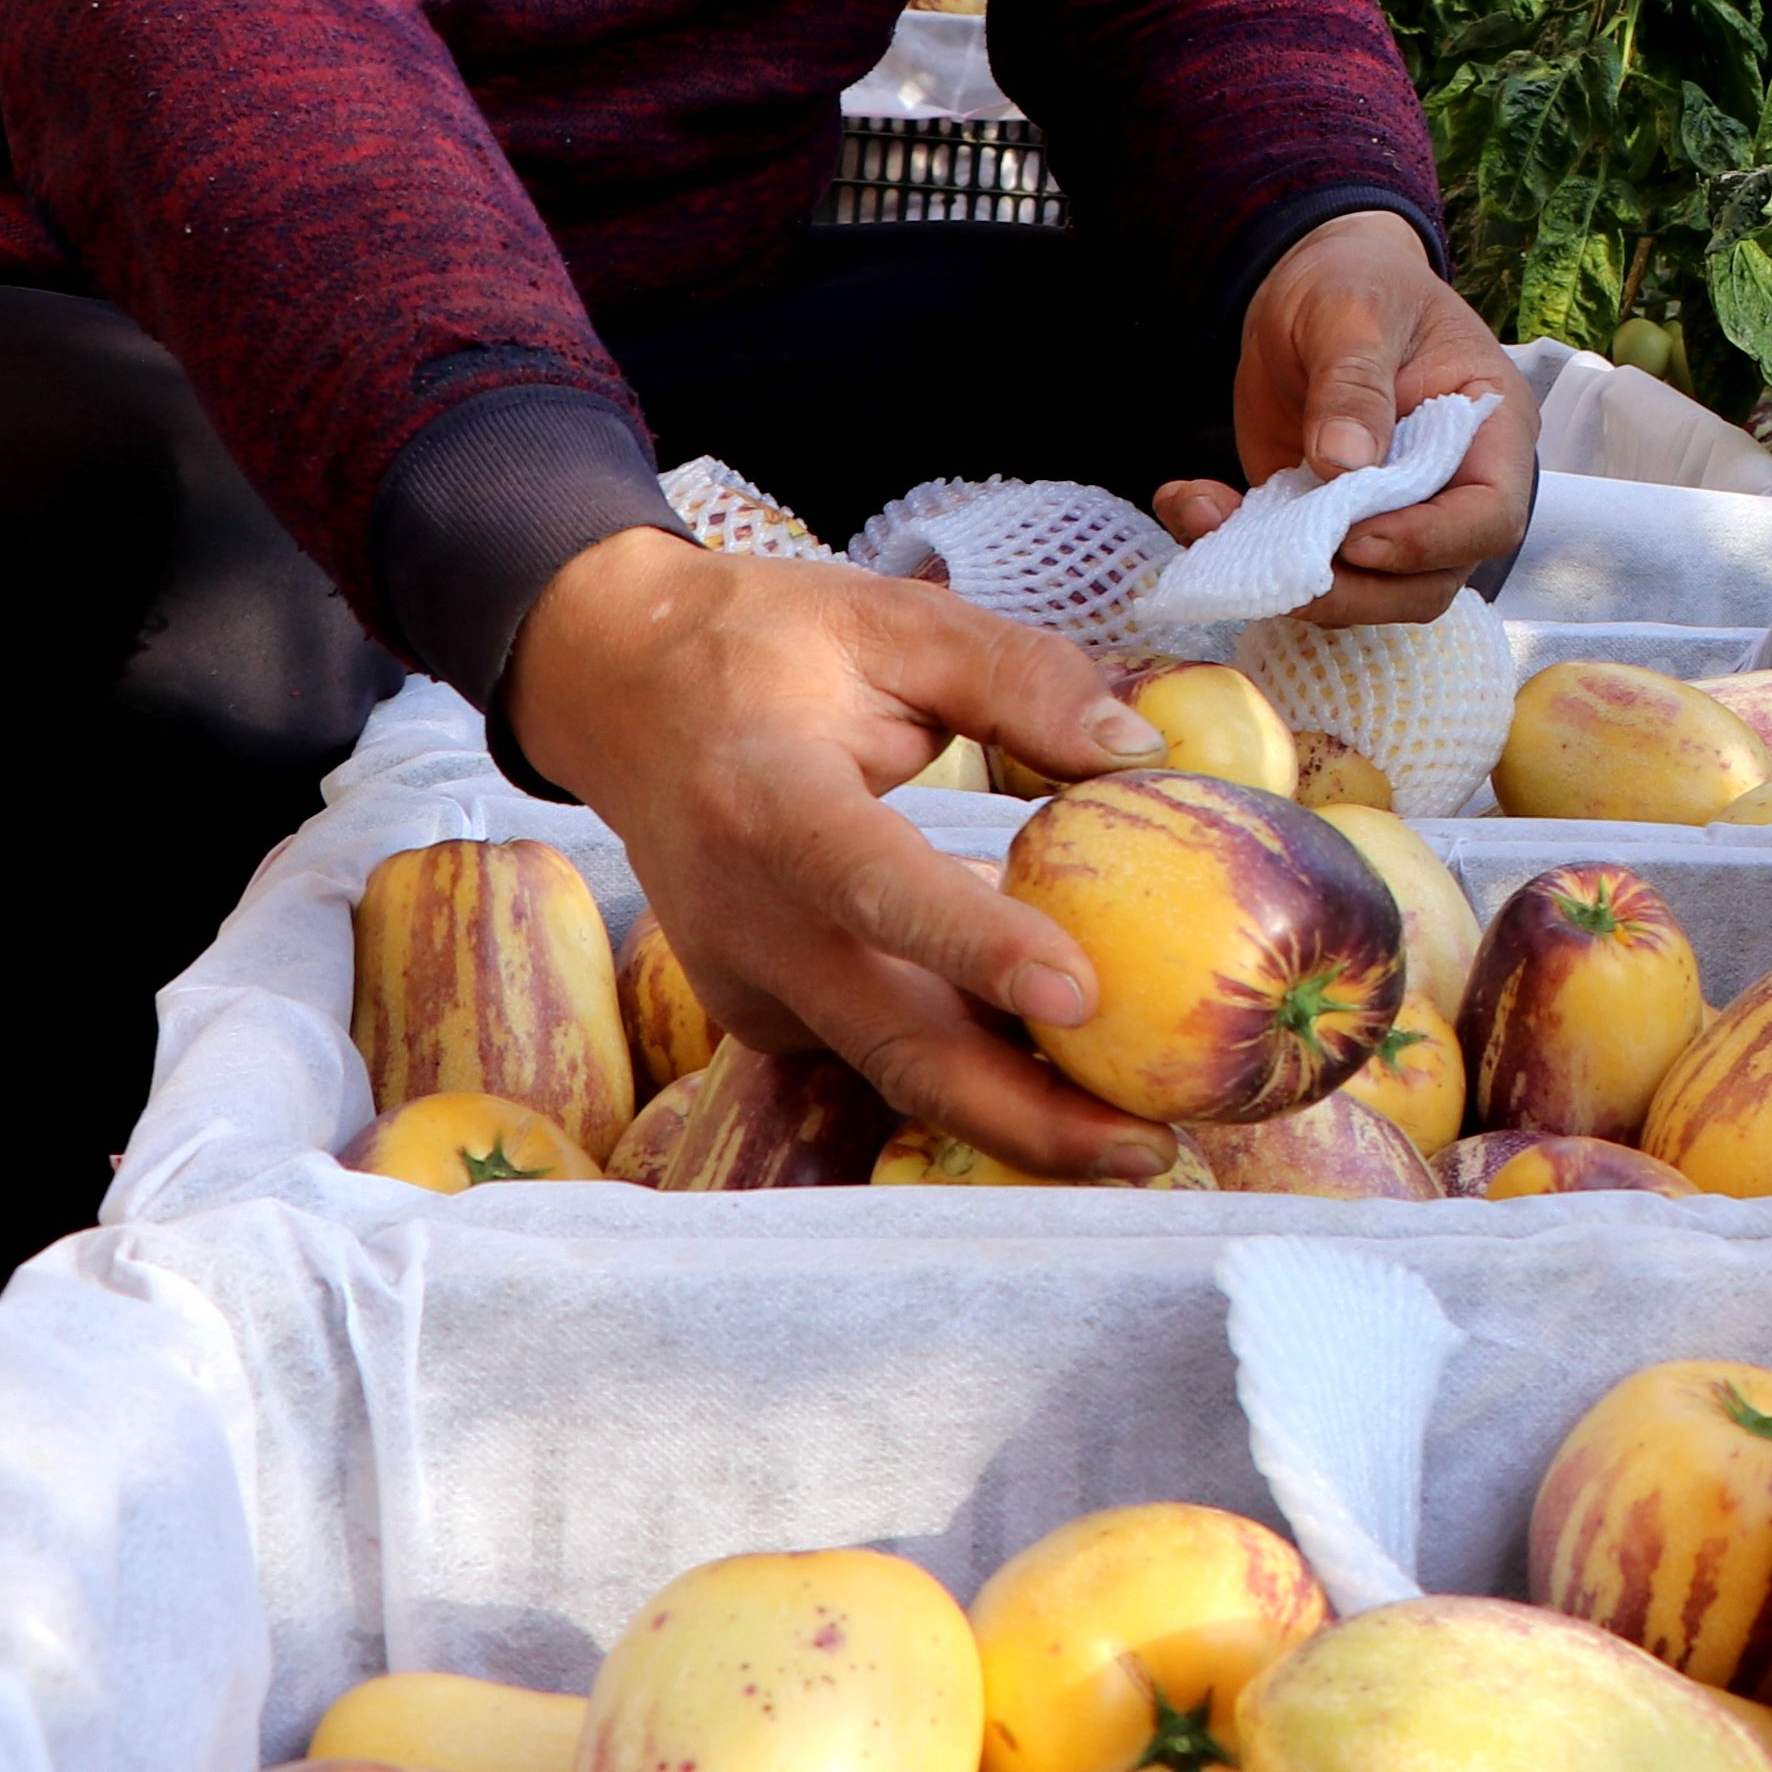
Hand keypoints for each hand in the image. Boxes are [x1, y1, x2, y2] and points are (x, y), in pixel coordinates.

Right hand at [505, 528, 1176, 1179]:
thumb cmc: (763, 648)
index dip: (973, 946)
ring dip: (1020, 1114)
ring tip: (1144, 1146)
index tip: (1078, 994)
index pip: (874, 886)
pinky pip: (884, 1047)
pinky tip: (1075, 1078)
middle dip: (1025, 1114)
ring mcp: (748, 982)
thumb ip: (1019, 677)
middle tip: (1153, 1150)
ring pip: (897, 1066)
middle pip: (893, 1042)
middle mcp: (747, 919)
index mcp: (768, 803)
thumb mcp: (893, 621)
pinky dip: (977, 1067)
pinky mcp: (767, 1012)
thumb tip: (1136, 748)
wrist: (618, 692)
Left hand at [1148, 207, 1535, 619]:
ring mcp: (1390, 513)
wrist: (1309, 280)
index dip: (1431, 542)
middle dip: (1357, 590)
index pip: (1489, 515)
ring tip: (1211, 520)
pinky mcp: (1327, 523)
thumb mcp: (1353, 312)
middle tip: (1282, 567)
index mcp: (1488, 429)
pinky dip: (1240, 558)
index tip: (1357, 536)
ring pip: (1367, 593)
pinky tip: (1190, 506)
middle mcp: (1449, 486)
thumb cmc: (1358, 281)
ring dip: (1291, 583)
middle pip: (1430, 580)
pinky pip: (1299, 567)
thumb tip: (1345, 464)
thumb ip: (1353, 383)